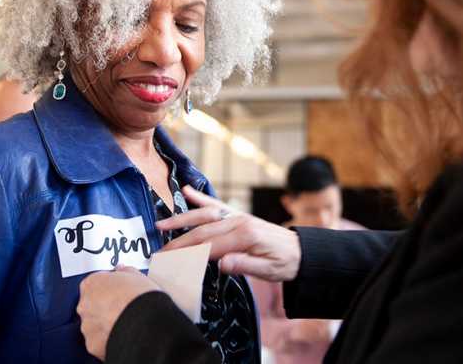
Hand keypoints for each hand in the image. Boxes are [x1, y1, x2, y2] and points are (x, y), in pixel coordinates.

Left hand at [77, 267, 160, 360]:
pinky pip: (99, 341)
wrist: (146, 324)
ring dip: (105, 325)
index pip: (95, 284)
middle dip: (104, 307)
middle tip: (122, 309)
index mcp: (92, 283)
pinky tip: (123, 336)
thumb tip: (121, 270)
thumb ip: (124, 271)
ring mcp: (87, 325)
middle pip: (92, 305)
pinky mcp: (93, 344)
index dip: (108, 288)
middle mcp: (85, 304)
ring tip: (125, 324)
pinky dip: (108, 340)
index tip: (117, 292)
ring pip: (94, 325)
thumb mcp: (136, 275)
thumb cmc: (141, 299)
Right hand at [157, 186, 301, 281]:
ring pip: (204, 214)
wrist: (302, 251)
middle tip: (160, 252)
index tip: (170, 262)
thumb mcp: (269, 270)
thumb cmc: (286, 263)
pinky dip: (200, 198)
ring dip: (181, 219)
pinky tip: (186, 192)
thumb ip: (244, 265)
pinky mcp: (237, 215)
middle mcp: (239, 221)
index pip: (209, 246)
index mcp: (245, 236)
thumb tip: (221, 262)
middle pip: (202, 231)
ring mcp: (237, 216)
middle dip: (178, 242)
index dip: (188, 255)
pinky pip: (216, 204)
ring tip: (161, 224)